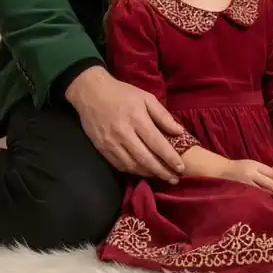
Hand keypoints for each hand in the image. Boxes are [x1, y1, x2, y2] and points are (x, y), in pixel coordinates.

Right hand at [66, 66, 185, 182]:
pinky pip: (119, 165)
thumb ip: (163, 116)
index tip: (181, 167)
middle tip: (175, 179)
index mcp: (137, 119)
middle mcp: (123, 133)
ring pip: (132, 165)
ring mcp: (110, 143)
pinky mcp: (101, 148)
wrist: (91, 93)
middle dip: (162, 171)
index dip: (170, 157)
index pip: (157, 143)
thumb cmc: (123, 94)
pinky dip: (133, 171)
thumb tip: (180, 132)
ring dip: (148, 174)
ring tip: (162, 177)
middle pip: (145, 158)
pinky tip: (144, 172)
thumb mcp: (147, 98)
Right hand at [222, 159, 272, 194]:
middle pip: (268, 182)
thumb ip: (263, 170)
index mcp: (254, 166)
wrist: (222, 171)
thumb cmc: (239, 167)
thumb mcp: (252, 164)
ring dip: (269, 193)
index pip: (271, 172)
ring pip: (262, 191)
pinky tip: (263, 199)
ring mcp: (245, 183)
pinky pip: (253, 195)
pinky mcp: (241, 191)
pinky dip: (260, 197)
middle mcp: (250, 174)